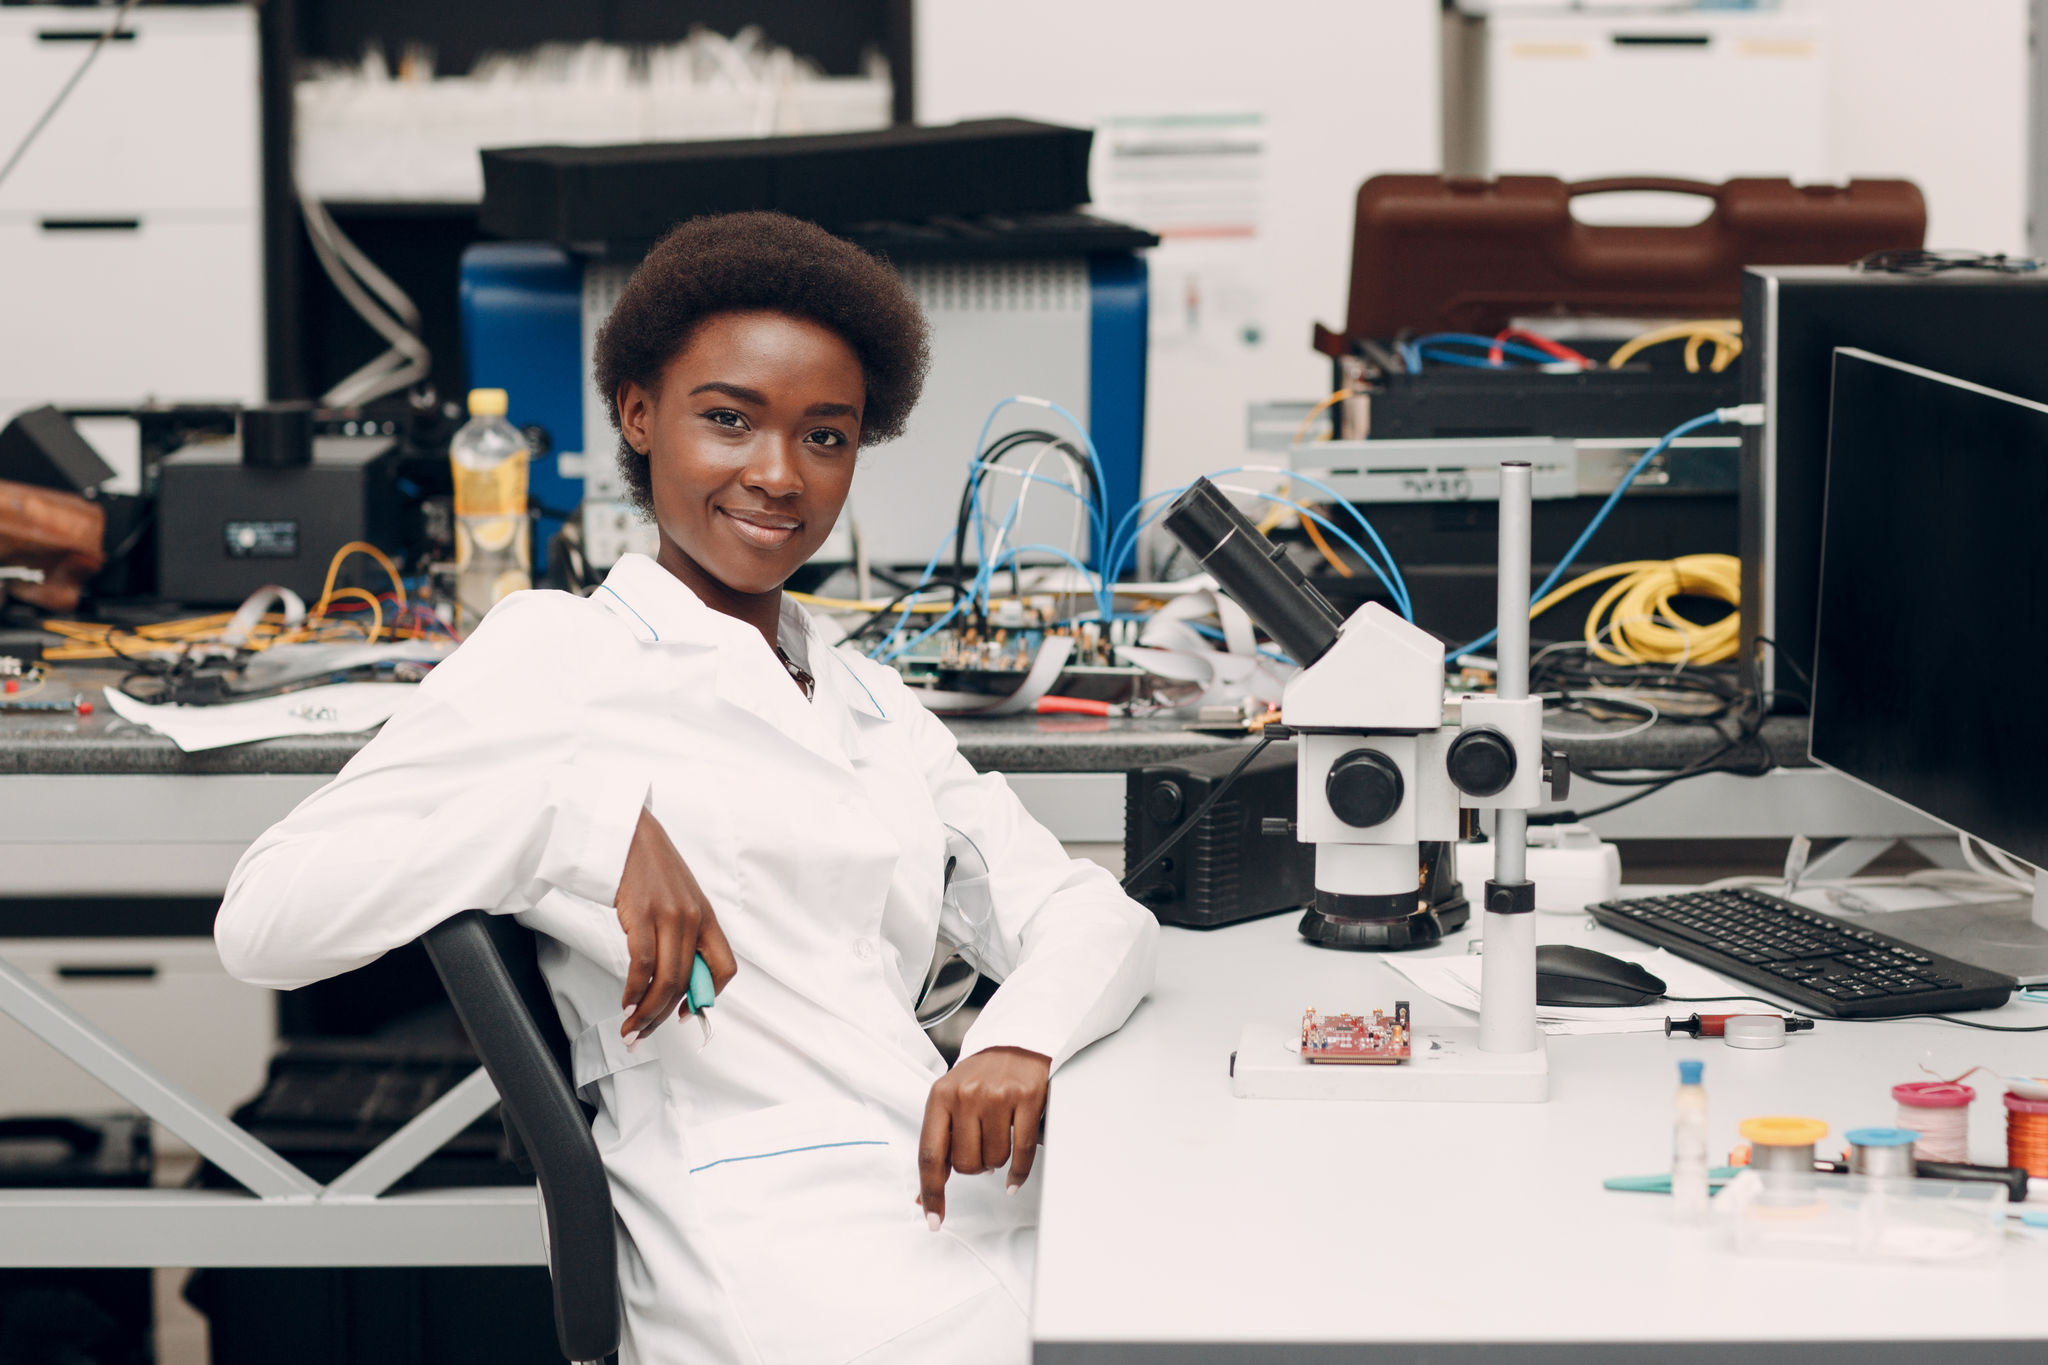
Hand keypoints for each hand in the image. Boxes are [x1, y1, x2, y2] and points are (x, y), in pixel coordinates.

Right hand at [613, 807, 737, 1040]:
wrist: (627, 833)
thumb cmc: (649, 868)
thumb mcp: (678, 900)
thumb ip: (682, 933)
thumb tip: (675, 977)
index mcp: (707, 918)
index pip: (725, 968)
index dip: (708, 997)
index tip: (685, 1014)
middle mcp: (694, 919)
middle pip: (689, 983)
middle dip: (665, 1016)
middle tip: (644, 1034)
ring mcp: (669, 916)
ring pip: (668, 980)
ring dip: (647, 1012)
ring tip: (631, 1027)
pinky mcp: (642, 914)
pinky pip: (643, 964)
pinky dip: (634, 989)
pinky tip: (625, 1000)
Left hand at [917, 1046, 1049, 1228]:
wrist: (1016, 1041)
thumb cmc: (980, 1077)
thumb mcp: (949, 1100)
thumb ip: (938, 1144)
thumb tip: (921, 1195)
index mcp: (940, 1097)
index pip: (930, 1155)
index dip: (931, 1192)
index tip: (933, 1219)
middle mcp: (966, 1095)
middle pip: (966, 1164)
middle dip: (974, 1167)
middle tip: (981, 1152)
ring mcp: (998, 1096)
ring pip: (995, 1160)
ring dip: (997, 1161)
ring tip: (998, 1140)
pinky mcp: (1027, 1098)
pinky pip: (1022, 1152)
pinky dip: (1019, 1173)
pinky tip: (1013, 1179)